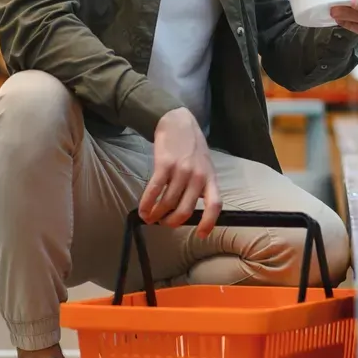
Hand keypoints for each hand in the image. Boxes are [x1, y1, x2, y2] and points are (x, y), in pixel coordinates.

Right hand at [139, 108, 221, 234]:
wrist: (178, 122)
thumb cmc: (192, 147)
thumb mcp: (205, 166)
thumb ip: (201, 186)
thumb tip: (189, 211)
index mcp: (210, 178)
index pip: (215, 205)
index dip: (209, 222)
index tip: (201, 235)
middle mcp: (197, 176)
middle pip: (186, 210)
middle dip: (172, 222)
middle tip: (165, 223)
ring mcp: (181, 170)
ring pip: (168, 203)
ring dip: (157, 215)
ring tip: (151, 218)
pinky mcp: (164, 165)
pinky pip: (154, 191)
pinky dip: (146, 204)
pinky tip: (142, 211)